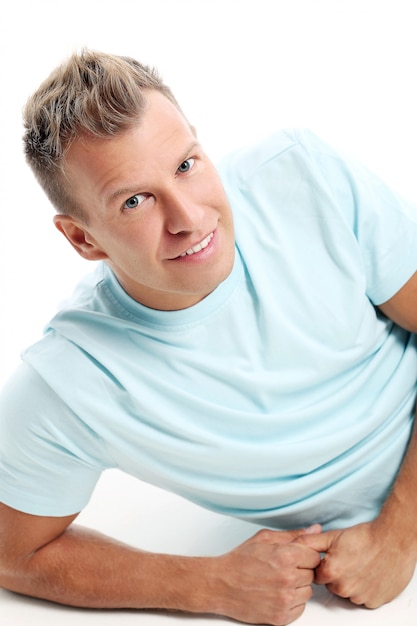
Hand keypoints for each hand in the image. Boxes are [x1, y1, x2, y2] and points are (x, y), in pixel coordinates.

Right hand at [210, 526, 321, 625]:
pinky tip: (276, 593)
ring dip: (296, 587)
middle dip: (300, 570)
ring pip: (307, 592)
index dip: (304, 555)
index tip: (293, 557)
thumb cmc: (240, 561)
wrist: (220, 584)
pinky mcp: (281, 617)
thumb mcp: (264, 539)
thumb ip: (292, 535)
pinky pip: (300, 608)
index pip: (315, 556)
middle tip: (281, 568)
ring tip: (277, 581)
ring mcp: (285, 600)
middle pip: (311, 574)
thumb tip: (314, 530)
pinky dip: (291, 602)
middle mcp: (288, 579)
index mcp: (286, 556)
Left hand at [296, 520, 416, 607]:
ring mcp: (360, 597)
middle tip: (349, 559)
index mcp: (331, 572)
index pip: (317, 575)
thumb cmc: (365, 537)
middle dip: (336, 574)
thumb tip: (294, 544)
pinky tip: (369, 574)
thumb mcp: (333, 536)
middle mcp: (344, 588)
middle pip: (332, 585)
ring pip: (348, 592)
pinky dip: (365, 589)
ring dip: (351, 582)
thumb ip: (310, 542)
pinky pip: (363, 598)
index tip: (334, 557)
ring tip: (360, 565)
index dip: (324, 565)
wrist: (393, 540)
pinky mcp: (374, 601)